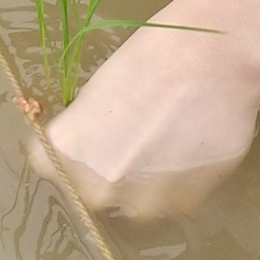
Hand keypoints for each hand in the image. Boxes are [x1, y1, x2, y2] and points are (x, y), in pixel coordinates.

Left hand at [34, 20, 259, 218]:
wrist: (213, 56)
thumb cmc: (151, 56)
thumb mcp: (99, 90)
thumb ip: (86, 132)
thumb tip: (92, 146)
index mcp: (66, 152)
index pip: (46, 165)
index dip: (68, 149)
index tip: (85, 134)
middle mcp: (97, 187)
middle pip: (92, 189)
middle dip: (109, 168)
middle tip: (136, 132)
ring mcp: (142, 202)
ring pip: (135, 200)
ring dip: (146, 180)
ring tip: (171, 137)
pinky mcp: (184, 204)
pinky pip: (173, 198)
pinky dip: (180, 179)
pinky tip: (194, 141)